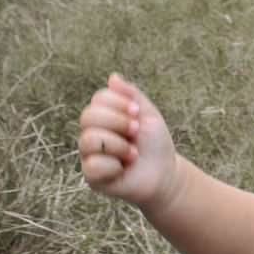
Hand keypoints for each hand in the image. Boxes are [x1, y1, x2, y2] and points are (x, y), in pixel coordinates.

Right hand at [77, 73, 178, 209]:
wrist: (164, 175)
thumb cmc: (155, 145)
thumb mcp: (148, 116)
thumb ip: (132, 96)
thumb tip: (113, 77)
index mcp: (104, 116)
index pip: (98, 99)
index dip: (119, 103)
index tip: (137, 113)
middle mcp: (92, 133)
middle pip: (88, 116)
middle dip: (118, 122)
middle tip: (136, 132)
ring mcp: (89, 154)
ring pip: (89, 140)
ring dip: (118, 145)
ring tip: (133, 154)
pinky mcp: (92, 176)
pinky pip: (92, 165)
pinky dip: (113, 166)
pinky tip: (123, 169)